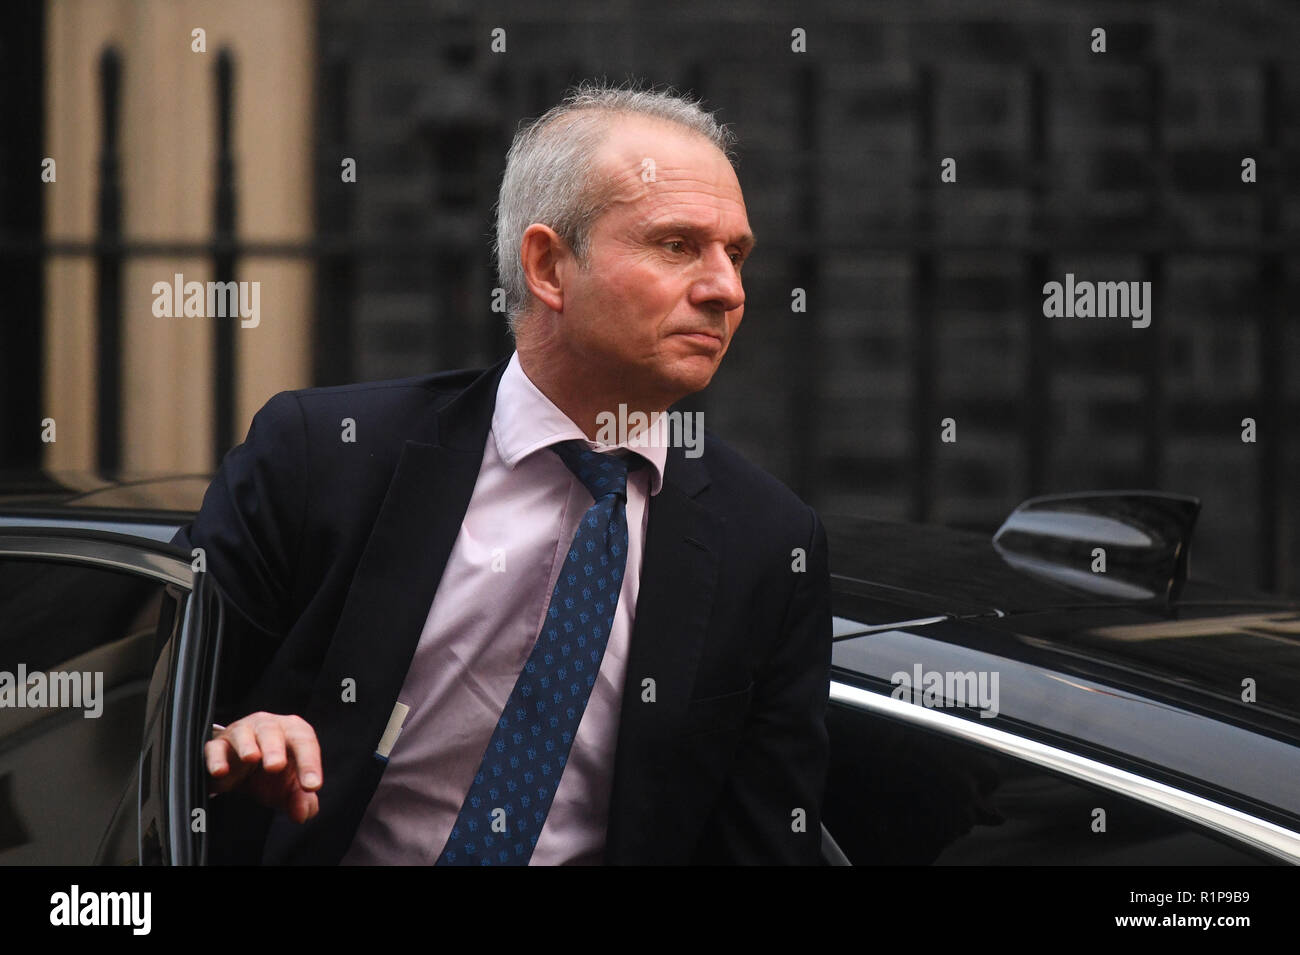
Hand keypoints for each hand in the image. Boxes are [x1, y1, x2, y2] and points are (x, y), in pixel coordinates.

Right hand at [205, 712, 322, 822]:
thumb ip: (300, 800)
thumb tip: (303, 813)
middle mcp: (268, 727)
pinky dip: (216, 759)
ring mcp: (241, 733)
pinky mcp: (217, 746)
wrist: (240, 769)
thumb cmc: (272, 773)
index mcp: (293, 733)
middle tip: (276, 766)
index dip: (310, 764)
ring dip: (247, 745)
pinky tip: (220, 771)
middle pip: (272, 731)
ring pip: (243, 734)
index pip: (305, 743)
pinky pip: (215, 748)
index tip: (311, 787)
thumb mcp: (288, 788)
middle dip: (275, 748)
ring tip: (251, 758)